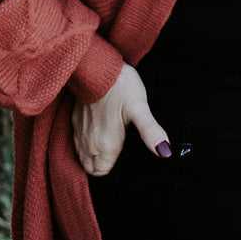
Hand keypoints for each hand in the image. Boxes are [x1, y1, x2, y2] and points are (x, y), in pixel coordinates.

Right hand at [72, 62, 170, 176]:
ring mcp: (80, 132)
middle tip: (116, 150)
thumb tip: (165, 152)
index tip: (122, 155)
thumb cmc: (121, 86)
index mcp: (104, 145)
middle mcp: (88, 142)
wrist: (98, 66)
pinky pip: (77, 142)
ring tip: (107, 142)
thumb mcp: (140, 108)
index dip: (112, 167)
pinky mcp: (75, 121)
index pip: (102, 172)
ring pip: (82, 157)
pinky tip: (97, 131)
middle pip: (92, 168)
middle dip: (102, 164)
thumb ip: (151, 132)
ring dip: (92, 155)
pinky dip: (85, 142)